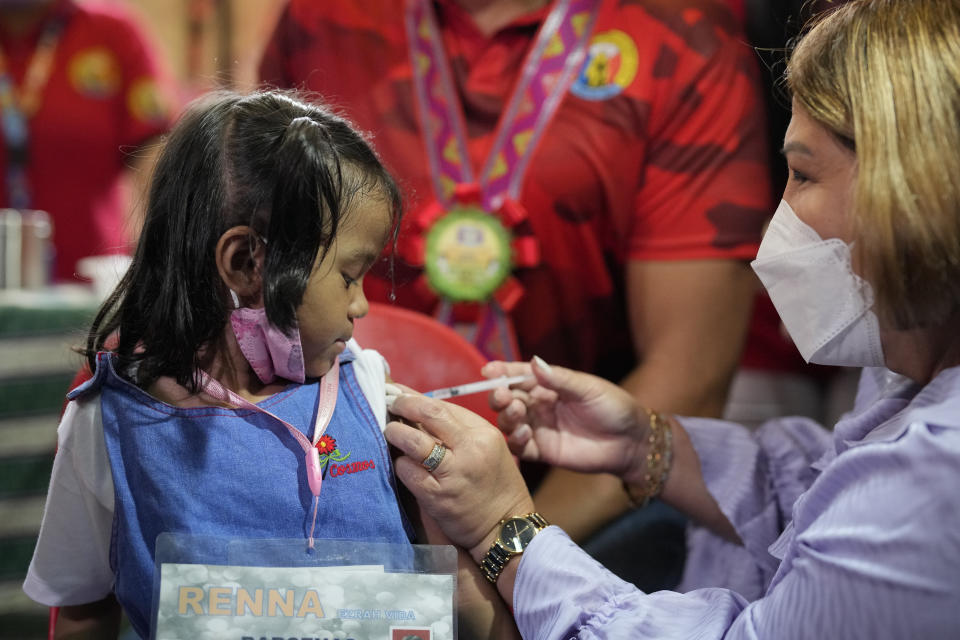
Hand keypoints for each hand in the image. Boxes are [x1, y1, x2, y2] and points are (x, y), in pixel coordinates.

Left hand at [384, 389, 534, 560]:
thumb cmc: (493, 483)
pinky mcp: (438, 497)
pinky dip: (400, 464)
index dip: (414, 397)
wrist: (505, 527)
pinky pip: (408, 472)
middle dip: (403, 405)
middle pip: (428, 414)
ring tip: (389, 431)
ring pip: (413, 441)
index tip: (397, 393)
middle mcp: (470, 450)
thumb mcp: (486, 447)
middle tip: (389, 403)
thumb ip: (457, 428)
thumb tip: (417, 405)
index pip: (442, 406)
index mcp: (483, 433)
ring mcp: (453, 474)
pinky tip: (400, 463)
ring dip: (395, 433)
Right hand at [484, 357, 647, 480]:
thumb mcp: (588, 389)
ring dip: (506, 417)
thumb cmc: (613, 408)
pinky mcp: (543, 451)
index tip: (488, 371)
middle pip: (508, 399)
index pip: (519, 376)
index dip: (502, 372)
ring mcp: (539, 428)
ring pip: (509, 422)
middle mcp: (539, 405)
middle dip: (499, 396)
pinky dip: (516, 440)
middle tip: (502, 395)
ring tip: (516, 412)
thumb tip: (534, 362)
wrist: (631, 442)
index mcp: (548, 385)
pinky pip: (520, 447)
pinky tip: (525, 433)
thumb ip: (560, 379)